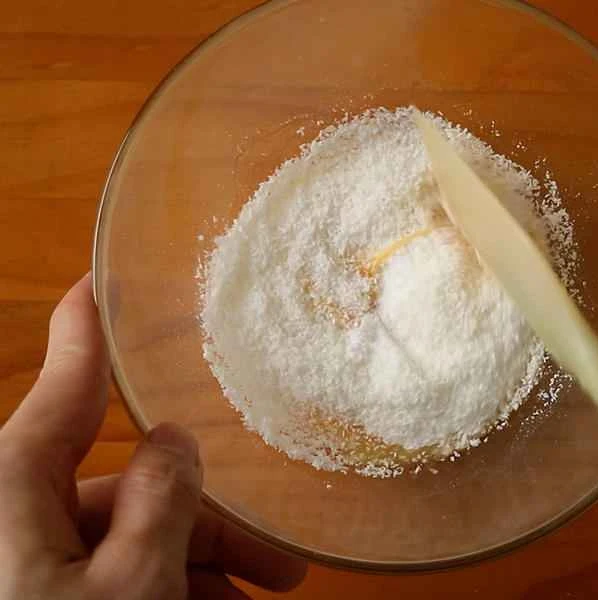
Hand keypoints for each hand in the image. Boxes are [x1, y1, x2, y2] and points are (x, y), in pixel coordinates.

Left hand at [0, 274, 305, 598]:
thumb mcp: (133, 584)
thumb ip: (163, 500)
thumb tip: (177, 442)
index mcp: (10, 486)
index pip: (64, 385)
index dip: (85, 327)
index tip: (100, 280)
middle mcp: (11, 513)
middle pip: (125, 486)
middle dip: (208, 520)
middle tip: (273, 554)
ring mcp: (21, 558)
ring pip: (123, 537)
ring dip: (196, 562)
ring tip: (264, 590)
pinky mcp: (33, 591)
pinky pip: (104, 575)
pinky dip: (162, 586)